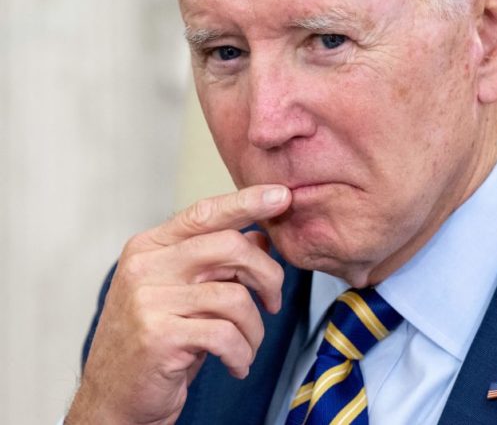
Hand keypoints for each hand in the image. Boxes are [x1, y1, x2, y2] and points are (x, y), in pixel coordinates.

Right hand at [66, 185, 291, 424]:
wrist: (115, 398)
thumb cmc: (157, 342)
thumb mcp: (186, 294)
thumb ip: (218, 263)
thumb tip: (262, 236)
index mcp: (151, 247)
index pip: (205, 213)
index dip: (248, 201)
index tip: (283, 196)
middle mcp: (146, 266)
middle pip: (230, 246)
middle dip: (268, 275)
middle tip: (274, 302)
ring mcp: (149, 300)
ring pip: (234, 296)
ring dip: (255, 328)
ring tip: (248, 346)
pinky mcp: (159, 336)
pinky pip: (225, 335)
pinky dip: (242, 353)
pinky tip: (236, 364)